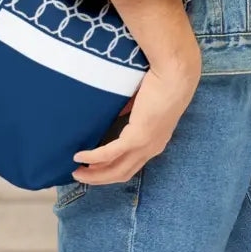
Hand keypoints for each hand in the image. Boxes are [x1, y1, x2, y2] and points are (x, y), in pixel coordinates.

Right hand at [71, 49, 201, 185]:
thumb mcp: (143, 102)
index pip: (131, 165)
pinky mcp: (137, 137)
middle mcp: (151, 148)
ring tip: (76, 171)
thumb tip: (118, 113)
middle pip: (122, 173)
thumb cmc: (163, 82)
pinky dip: (93, 157)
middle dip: (99, 177)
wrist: (174, 74)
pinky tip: (79, 156)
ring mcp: (145, 145)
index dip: (111, 170)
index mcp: (155, 142)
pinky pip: (110, 153)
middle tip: (79, 175)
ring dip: (94, 174)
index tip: (93, 169)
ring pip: (116, 169)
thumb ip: (131, 111)